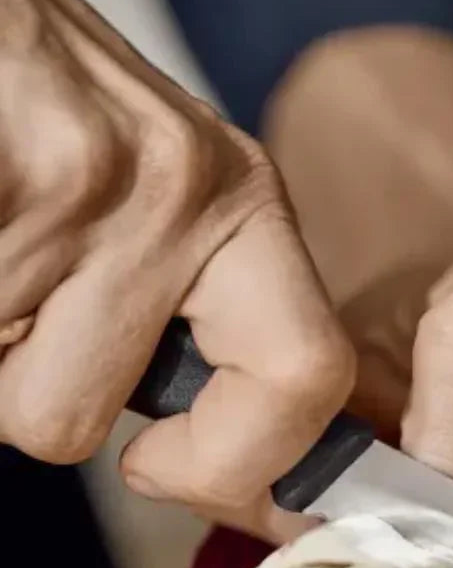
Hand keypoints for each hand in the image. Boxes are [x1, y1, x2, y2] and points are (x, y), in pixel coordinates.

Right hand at [0, 0, 353, 541]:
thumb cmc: (53, 103)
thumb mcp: (159, 197)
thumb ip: (188, 310)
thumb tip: (193, 444)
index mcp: (244, 207)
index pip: (307, 379)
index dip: (231, 463)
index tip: (161, 463)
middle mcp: (184, 193)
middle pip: (76, 421)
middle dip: (30, 395)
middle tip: (28, 308)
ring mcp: (87, 181)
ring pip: (13, 398)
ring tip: (4, 245)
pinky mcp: (8, 173)